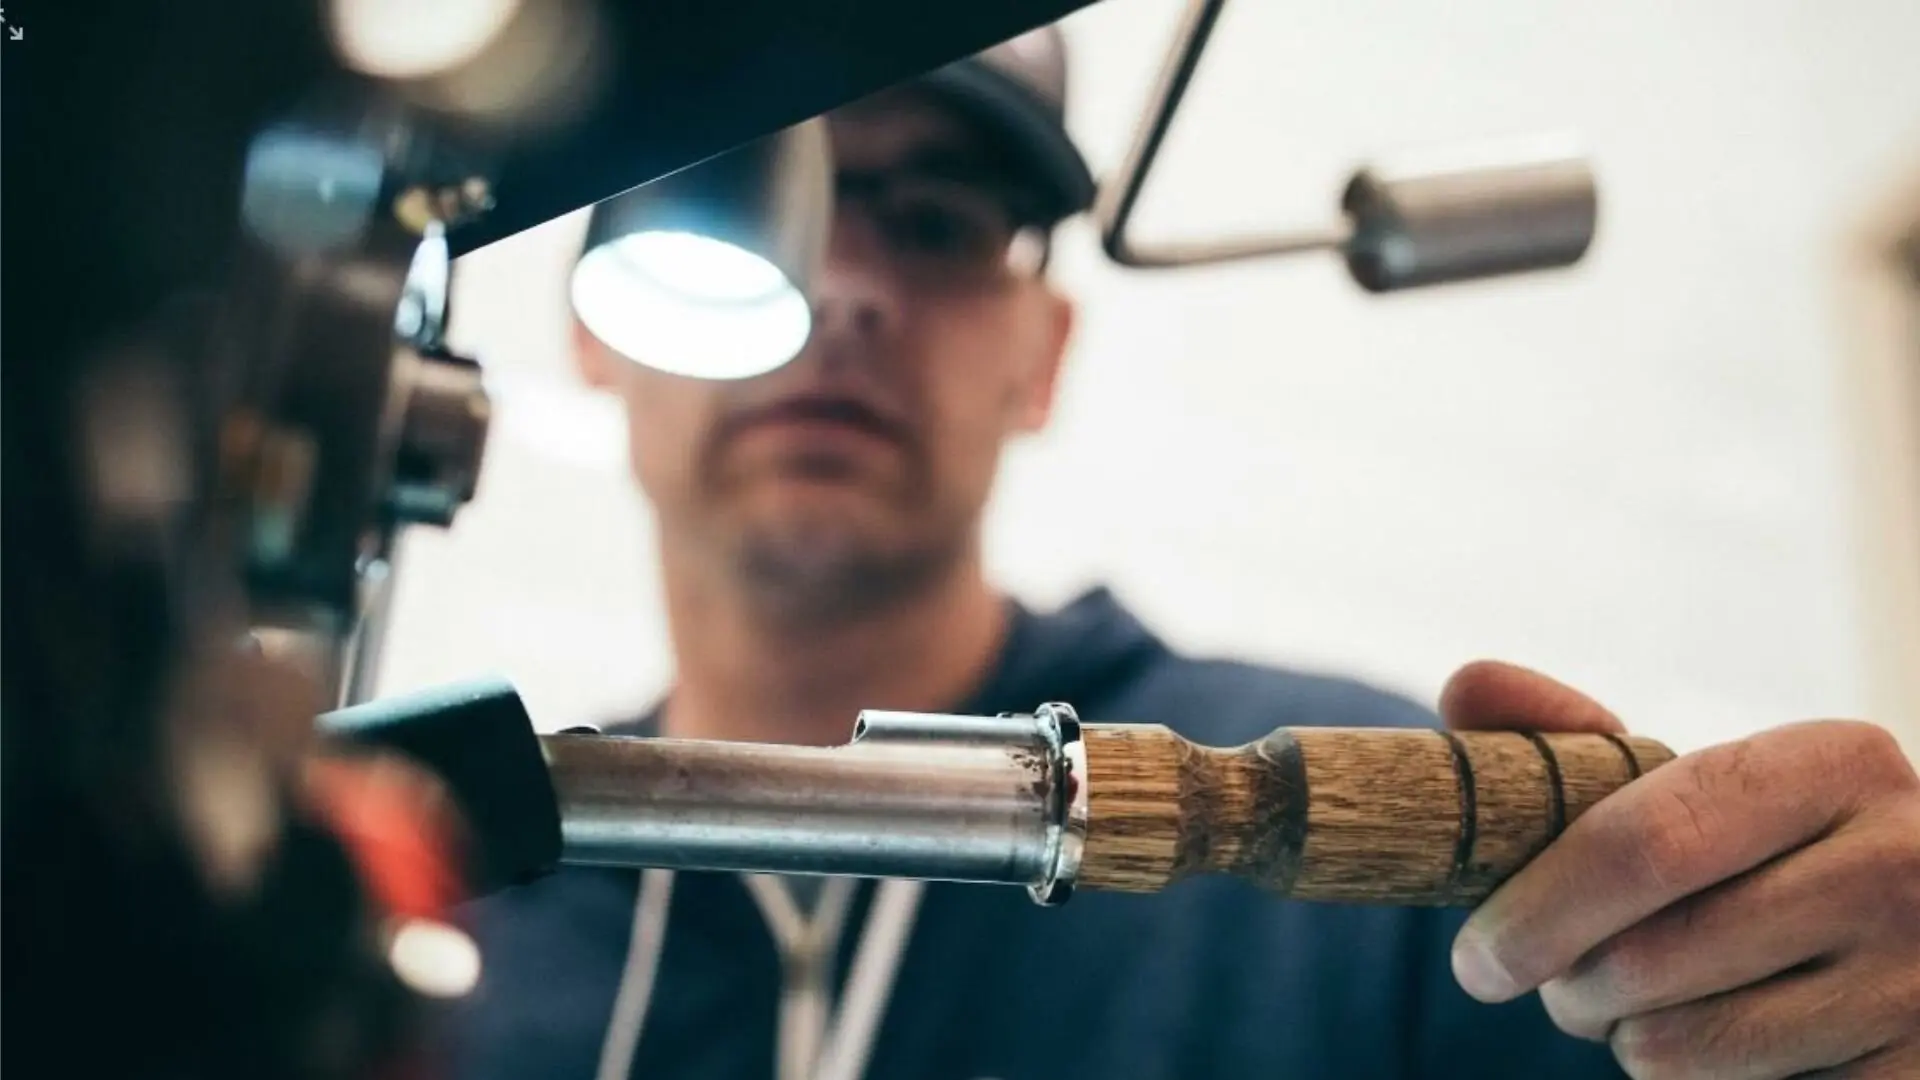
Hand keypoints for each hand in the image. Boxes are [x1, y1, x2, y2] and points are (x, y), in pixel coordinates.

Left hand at [1441, 661, 1919, 1078]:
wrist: (1918, 933)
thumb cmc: (1767, 854)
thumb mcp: (1699, 784)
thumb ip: (1577, 737)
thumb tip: (1465, 687)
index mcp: (1836, 763)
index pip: (1646, 843)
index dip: (1539, 909)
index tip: (1475, 958)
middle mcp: (1899, 865)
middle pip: (1647, 958)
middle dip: (1568, 987)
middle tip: (1560, 984)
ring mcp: (1918, 980)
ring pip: (1684, 1046)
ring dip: (1630, 1040)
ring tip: (1656, 1002)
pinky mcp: (1913, 1078)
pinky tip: (1732, 1041)